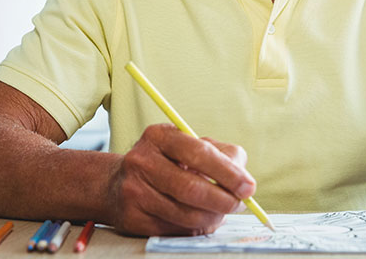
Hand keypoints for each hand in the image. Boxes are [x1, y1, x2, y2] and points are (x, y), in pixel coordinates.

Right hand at [107, 124, 254, 235]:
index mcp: (159, 136)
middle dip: (223, 200)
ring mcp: (133, 190)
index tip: (248, 187)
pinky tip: (198, 220)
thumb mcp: (190, 146)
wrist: (118, 183)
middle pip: (191, 187)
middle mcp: (142, 161)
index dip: (228, 172)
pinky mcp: (131, 217)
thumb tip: (244, 181)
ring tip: (219, 213)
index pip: (199, 153)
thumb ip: (222, 156)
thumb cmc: (167, 163)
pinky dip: (193, 228)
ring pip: (184, 214)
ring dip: (211, 218)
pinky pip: (173, 230)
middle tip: (238, 204)